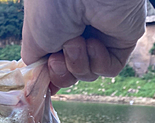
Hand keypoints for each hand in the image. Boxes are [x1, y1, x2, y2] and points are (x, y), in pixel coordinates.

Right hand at [21, 0, 145, 91]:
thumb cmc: (51, 7)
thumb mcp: (33, 40)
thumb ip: (36, 64)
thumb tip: (42, 82)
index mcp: (57, 28)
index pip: (53, 64)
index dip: (50, 75)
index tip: (44, 76)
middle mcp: (78, 31)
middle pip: (70, 74)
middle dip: (62, 73)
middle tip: (58, 59)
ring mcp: (100, 36)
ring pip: (88, 74)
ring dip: (78, 63)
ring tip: (77, 41)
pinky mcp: (121, 41)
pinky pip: (107, 70)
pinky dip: (98, 62)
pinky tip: (95, 43)